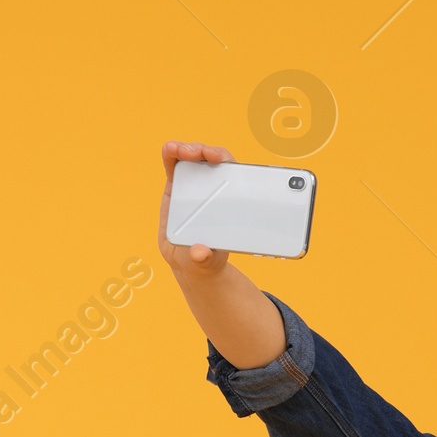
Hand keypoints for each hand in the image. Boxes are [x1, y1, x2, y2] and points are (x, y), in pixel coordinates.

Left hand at [156, 140, 285, 368]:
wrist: (212, 284)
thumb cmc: (197, 270)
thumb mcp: (197, 267)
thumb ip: (201, 259)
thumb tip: (204, 250)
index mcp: (175, 204)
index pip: (172, 169)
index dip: (179, 154)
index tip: (190, 152)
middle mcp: (194, 196)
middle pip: (200, 164)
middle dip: (210, 155)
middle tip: (221, 158)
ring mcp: (215, 200)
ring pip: (223, 174)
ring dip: (233, 168)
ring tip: (243, 170)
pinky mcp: (232, 209)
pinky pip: (241, 191)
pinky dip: (250, 186)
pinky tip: (264, 187)